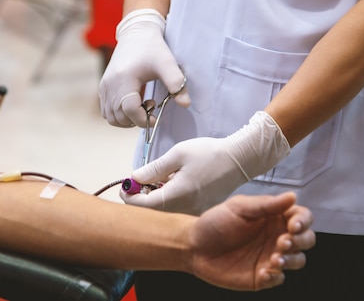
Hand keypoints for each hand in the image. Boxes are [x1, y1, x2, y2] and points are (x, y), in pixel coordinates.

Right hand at [99, 9, 189, 127]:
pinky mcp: (103, 87)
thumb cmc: (152, 48)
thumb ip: (177, 83)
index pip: (130, 110)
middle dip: (137, 119)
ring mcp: (104, 87)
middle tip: (151, 107)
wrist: (136, 33)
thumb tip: (186, 104)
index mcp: (125, 78)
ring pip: (111, 118)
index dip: (144, 119)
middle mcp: (110, 84)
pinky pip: (106, 111)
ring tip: (142, 106)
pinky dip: (119, 115)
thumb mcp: (167, 63)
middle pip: (120, 117)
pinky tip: (133, 104)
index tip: (157, 118)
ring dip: (128, 119)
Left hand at [122, 111, 289, 213]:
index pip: (144, 205)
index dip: (130, 197)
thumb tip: (134, 178)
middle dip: (141, 197)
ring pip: (166, 210)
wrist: (239, 159)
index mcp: (178, 195)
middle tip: (137, 182)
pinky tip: (172, 183)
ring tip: (156, 179)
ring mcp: (195, 211)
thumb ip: (154, 168)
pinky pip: (178, 208)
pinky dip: (169, 198)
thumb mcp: (178, 154)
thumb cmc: (209, 153)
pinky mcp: (201, 209)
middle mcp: (186, 208)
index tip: (124, 187)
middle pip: (154, 211)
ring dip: (155, 197)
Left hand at [188, 192, 314, 290]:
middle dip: (300, 241)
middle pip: (307, 240)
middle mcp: (277, 236)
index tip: (293, 225)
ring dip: (291, 260)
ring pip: (298, 260)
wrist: (195, 246)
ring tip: (274, 260)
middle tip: (282, 242)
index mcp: (274, 217)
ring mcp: (271, 257)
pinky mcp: (263, 276)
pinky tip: (263, 273)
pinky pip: (279, 279)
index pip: (302, 217)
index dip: (303, 221)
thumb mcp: (239, 208)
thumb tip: (293, 196)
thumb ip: (266, 205)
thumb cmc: (216, 222)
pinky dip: (275, 277)